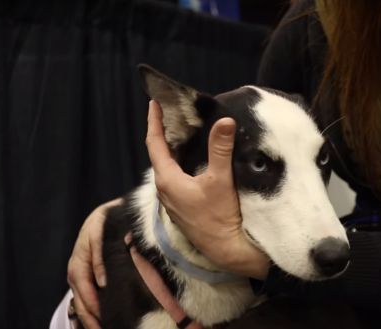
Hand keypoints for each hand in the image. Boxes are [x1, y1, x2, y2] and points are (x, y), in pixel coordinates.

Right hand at [67, 198, 121, 328]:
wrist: (102, 216)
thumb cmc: (104, 223)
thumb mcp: (101, 234)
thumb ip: (99, 257)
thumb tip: (102, 281)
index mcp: (79, 262)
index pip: (84, 288)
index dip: (93, 304)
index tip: (102, 317)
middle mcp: (75, 271)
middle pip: (80, 300)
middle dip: (90, 318)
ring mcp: (77, 276)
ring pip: (80, 302)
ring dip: (88, 319)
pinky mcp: (83, 278)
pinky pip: (83, 298)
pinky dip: (88, 312)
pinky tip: (95, 322)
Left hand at [146, 100, 269, 279]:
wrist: (226, 250)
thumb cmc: (220, 217)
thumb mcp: (221, 180)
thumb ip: (220, 149)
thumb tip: (224, 122)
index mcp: (167, 180)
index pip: (155, 144)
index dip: (154, 122)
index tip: (154, 103)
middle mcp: (165, 190)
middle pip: (159, 155)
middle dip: (164, 133)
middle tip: (171, 113)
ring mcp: (173, 201)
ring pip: (168, 168)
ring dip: (173, 149)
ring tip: (182, 131)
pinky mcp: (183, 207)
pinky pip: (176, 179)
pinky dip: (180, 163)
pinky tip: (193, 160)